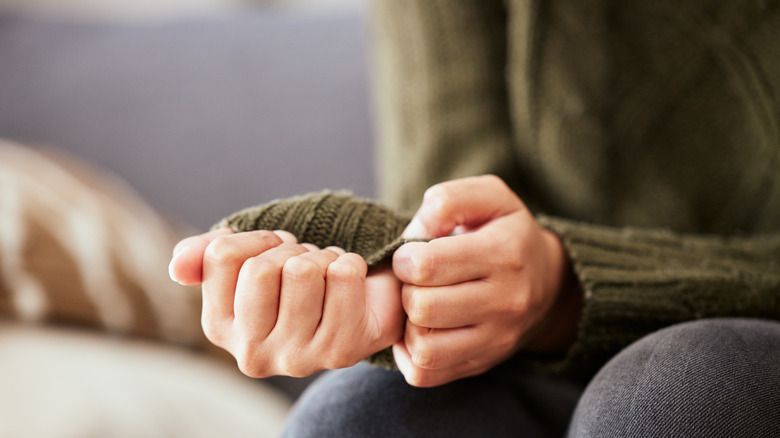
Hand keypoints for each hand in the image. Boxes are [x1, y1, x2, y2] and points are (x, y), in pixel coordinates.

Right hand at [169, 229, 404, 377]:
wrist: (364, 305)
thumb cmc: (299, 280)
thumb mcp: (247, 261)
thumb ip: (204, 255)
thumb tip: (178, 266)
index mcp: (219, 328)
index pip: (222, 256)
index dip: (259, 240)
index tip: (276, 252)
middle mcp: (250, 354)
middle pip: (261, 268)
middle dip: (291, 251)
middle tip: (305, 265)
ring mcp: (295, 359)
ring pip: (303, 270)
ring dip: (322, 257)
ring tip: (327, 275)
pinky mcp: (339, 352)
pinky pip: (343, 275)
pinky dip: (351, 263)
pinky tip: (350, 284)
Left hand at [391, 175, 581, 386]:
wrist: (549, 282)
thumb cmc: (506, 232)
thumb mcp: (488, 197)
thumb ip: (448, 201)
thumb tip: (414, 235)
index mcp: (504, 254)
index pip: (428, 265)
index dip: (405, 257)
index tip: (412, 255)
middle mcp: (506, 302)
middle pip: (422, 307)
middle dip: (406, 290)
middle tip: (415, 281)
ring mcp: (496, 339)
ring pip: (424, 347)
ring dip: (408, 325)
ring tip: (418, 305)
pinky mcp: (483, 364)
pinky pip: (426, 373)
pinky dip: (410, 354)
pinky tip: (419, 330)